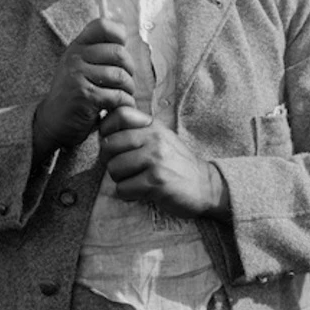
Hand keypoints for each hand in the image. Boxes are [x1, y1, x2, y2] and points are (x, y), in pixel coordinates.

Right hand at [32, 18, 135, 160]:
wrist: (52, 121)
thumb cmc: (74, 93)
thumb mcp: (80, 65)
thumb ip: (98, 51)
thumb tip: (124, 32)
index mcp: (77, 47)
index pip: (102, 26)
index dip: (119, 35)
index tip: (121, 52)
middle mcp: (75, 57)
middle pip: (119, 53)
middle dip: (130, 70)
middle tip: (125, 83)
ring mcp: (78, 76)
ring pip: (120, 76)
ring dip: (128, 90)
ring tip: (123, 96)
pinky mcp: (84, 96)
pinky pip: (117, 96)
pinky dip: (125, 104)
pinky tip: (119, 107)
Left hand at [99, 106, 229, 220]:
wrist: (206, 186)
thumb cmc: (177, 163)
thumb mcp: (161, 138)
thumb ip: (138, 130)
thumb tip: (103, 123)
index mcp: (153, 126)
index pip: (119, 114)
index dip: (106, 128)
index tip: (111, 142)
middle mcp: (154, 139)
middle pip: (109, 144)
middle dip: (109, 160)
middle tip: (121, 168)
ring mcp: (155, 160)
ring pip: (114, 168)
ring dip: (119, 180)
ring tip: (134, 181)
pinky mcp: (156, 182)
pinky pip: (123, 189)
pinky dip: (127, 194)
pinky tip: (140, 192)